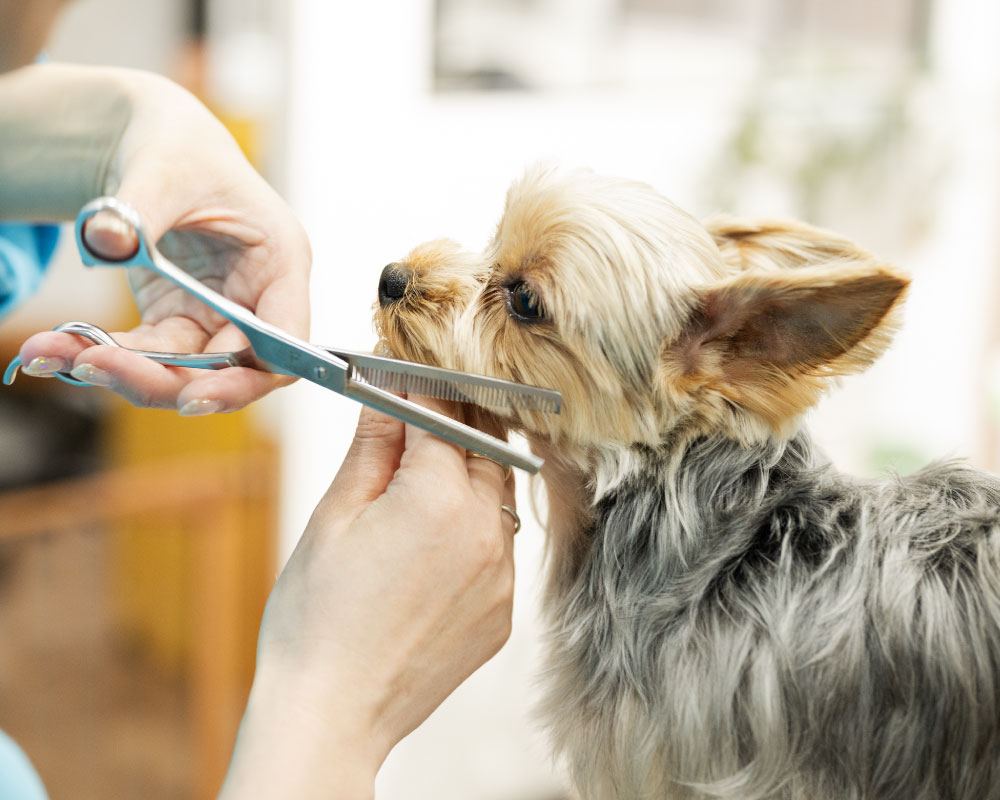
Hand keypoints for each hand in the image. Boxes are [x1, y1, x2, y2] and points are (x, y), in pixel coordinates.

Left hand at [16, 69, 310, 413]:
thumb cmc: (179, 148)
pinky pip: (151, 355)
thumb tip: (106, 239)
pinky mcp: (183, 319)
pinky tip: (56, 349)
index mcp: (281, 261)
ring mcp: (221, 314)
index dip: (247, 380)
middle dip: (161, 378)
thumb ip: (139, 208)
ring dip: (120, 371)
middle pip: (228, 369)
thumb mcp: (163, 169)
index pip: (283, 344)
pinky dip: (105, 356)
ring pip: (185, 371)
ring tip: (49, 353)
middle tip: (90, 365)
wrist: (154, 145)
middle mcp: (259, 298)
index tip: (192, 398)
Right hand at [220, 398, 516, 798]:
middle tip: (417, 425)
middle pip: (483, 449)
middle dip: (452, 427)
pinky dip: (474, 530)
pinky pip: (500, 548)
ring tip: (420, 488)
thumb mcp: (334, 516)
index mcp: (439, 498)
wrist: (331, 712)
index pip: (442, 415)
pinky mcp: (503, 612)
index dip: (420, 390)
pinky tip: (432, 544)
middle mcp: (485, 532)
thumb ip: (373, 447)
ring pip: (497, 497)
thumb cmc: (317, 619)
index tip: (404, 379)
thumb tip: (386, 394)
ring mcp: (501, 576)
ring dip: (468, 477)